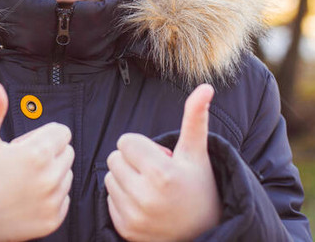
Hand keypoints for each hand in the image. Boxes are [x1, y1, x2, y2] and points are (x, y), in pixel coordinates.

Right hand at [0, 81, 73, 241]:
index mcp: (36, 154)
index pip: (62, 132)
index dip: (40, 136)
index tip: (19, 147)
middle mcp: (49, 180)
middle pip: (66, 152)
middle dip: (47, 153)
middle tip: (17, 164)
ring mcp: (52, 203)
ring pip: (66, 175)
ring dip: (49, 174)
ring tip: (19, 181)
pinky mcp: (52, 221)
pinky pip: (64, 198)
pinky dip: (49, 197)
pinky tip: (24, 198)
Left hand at [105, 84, 221, 241]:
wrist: (205, 232)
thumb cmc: (200, 185)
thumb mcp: (197, 152)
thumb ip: (195, 118)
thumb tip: (206, 86)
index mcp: (162, 173)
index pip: (126, 142)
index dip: (141, 145)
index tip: (158, 156)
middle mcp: (146, 197)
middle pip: (115, 159)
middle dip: (132, 161)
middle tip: (154, 172)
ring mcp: (134, 217)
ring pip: (110, 179)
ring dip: (125, 179)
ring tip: (150, 188)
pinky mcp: (125, 230)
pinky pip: (109, 201)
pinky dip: (122, 200)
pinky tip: (144, 205)